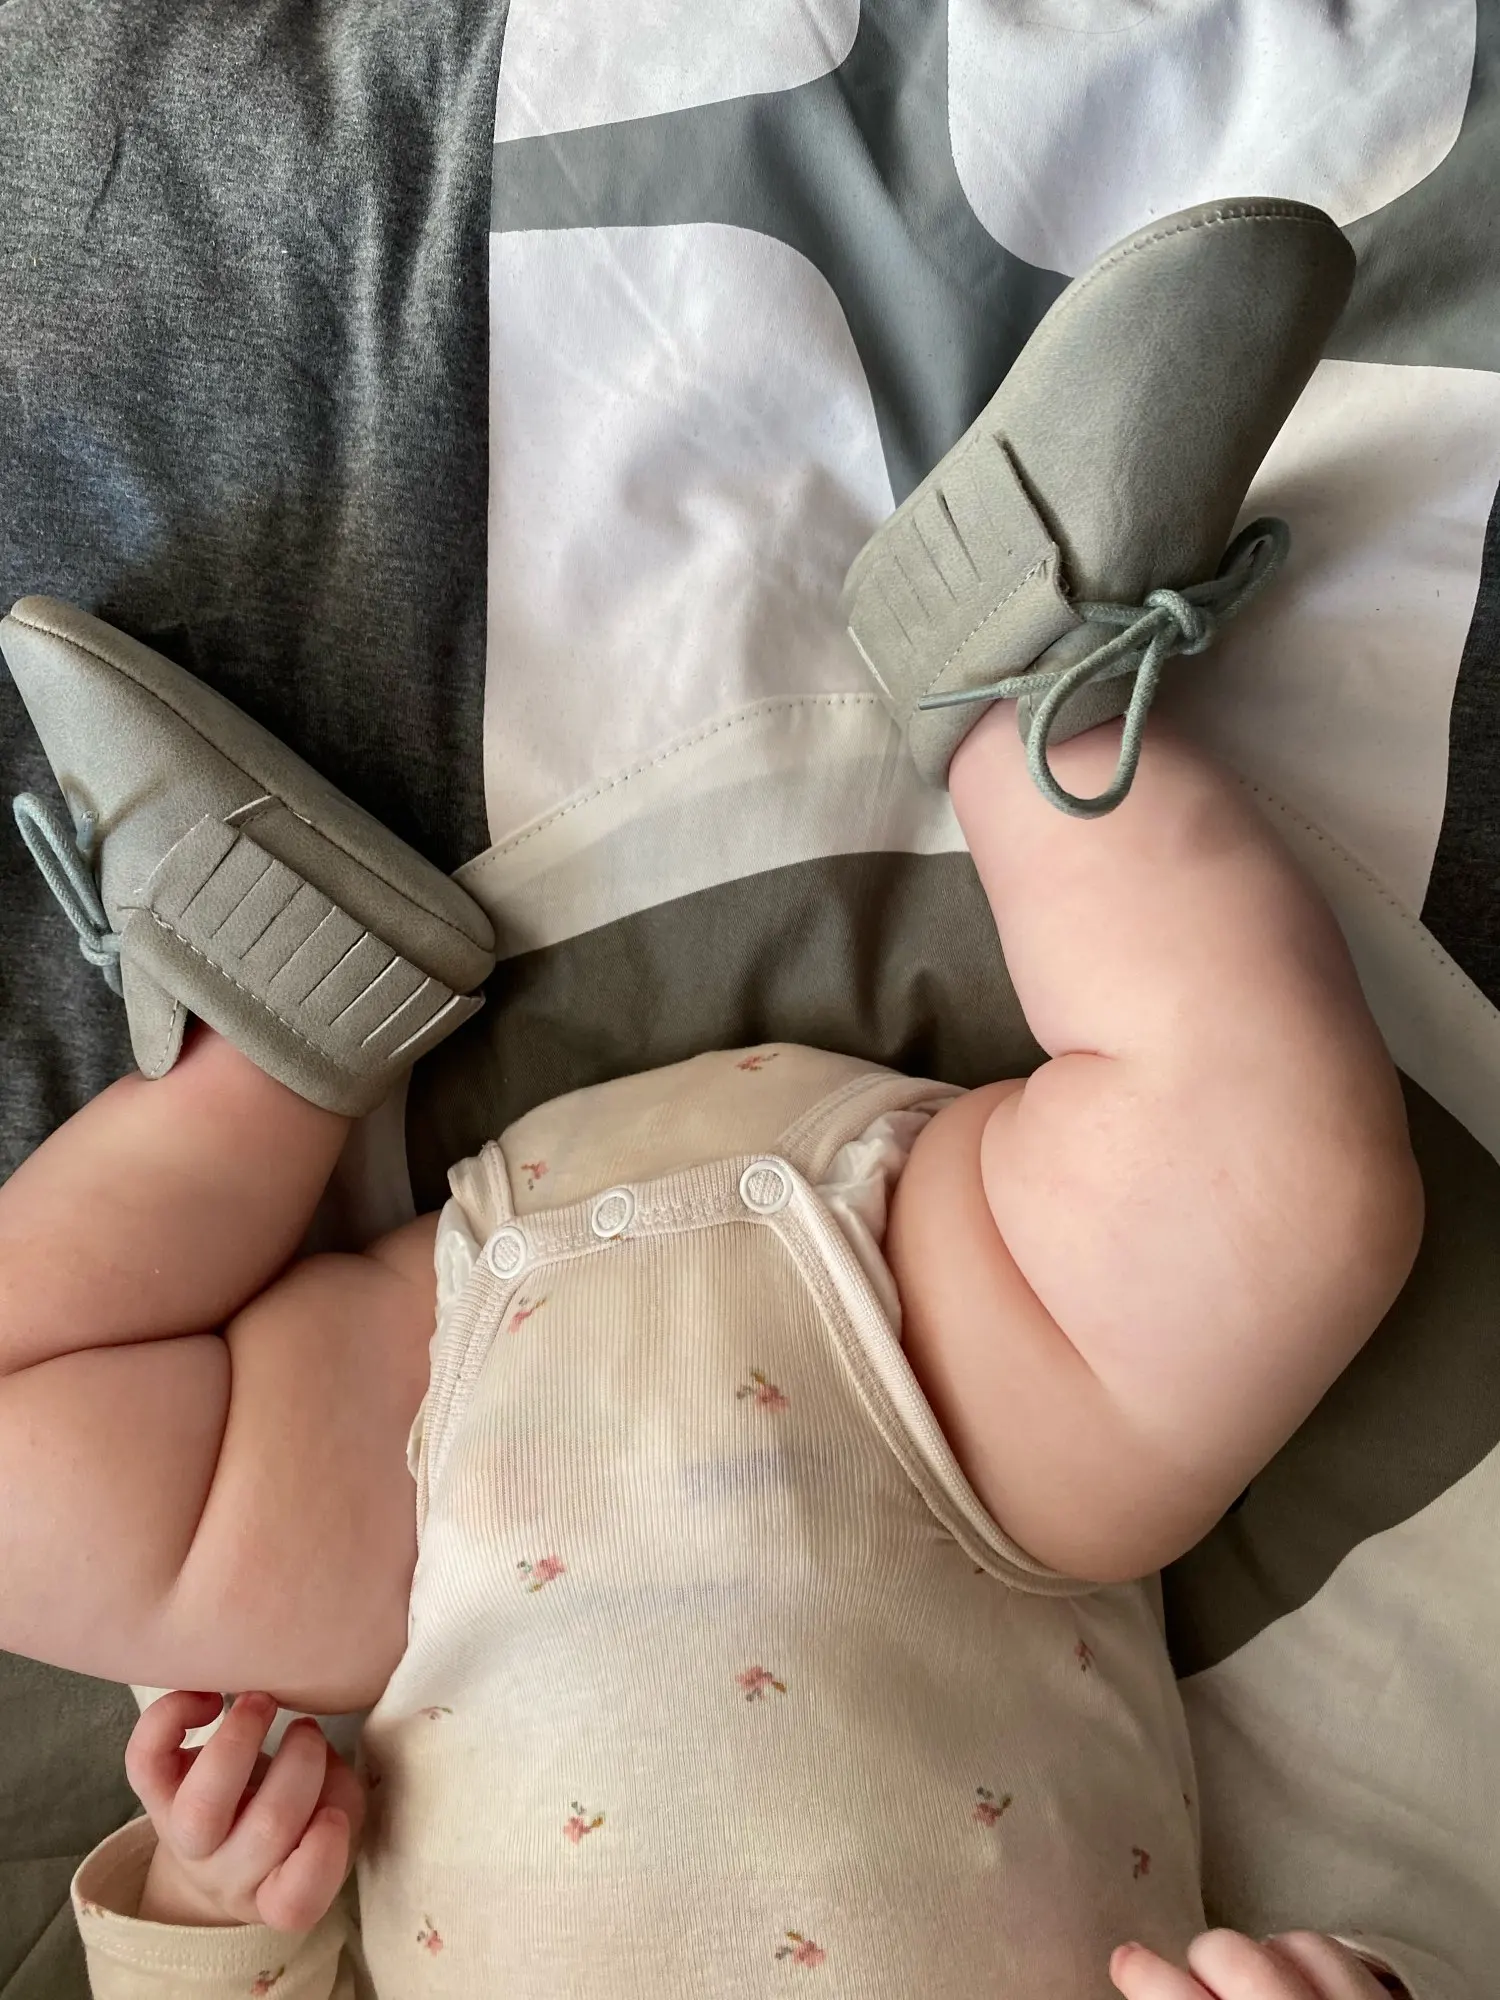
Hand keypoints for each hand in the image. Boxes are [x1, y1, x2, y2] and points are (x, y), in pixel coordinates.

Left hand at [127, 1690, 364, 1930]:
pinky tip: (209, 1699)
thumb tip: (321, 1752)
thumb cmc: (288, 1828)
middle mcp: (226, 1875)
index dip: (323, 1854)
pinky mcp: (153, 1797)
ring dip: (242, 1738)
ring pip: (202, 1806)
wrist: (215, 1847)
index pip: (295, 1901)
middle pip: (267, 1829)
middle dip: (301, 1762)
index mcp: (274, 1891)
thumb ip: (340, 1795)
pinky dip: (172, 1718)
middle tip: (308, 1729)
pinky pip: (144, 1760)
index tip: (336, 1811)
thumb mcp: (330, 1822)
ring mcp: (183, 1840)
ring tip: (263, 1701)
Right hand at [1112, 1931, 1402, 1999]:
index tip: (1126, 1959)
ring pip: (1291, 1944)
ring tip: (1252, 1985)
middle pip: (1233, 1955)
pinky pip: (1341, 1954)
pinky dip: (1310, 1960)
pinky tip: (1298, 1985)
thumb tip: (1151, 1982)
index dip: (1147, 1976)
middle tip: (1194, 1980)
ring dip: (1262, 1957)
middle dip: (1205, 1960)